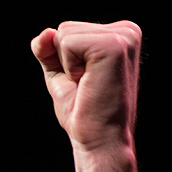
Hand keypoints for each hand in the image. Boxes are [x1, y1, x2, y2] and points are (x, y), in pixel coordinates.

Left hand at [31, 21, 141, 151]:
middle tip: (86, 88)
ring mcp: (124, 35)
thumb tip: (44, 33)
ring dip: (67, 67)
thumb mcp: (61, 76)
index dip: (66, 63)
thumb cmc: (83, 114)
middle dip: (65, 63)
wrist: (99, 142)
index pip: (69, 30)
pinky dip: (69, 68)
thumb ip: (49, 51)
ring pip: (64, 34)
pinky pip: (66, 42)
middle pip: (65, 29)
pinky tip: (89, 83)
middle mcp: (126, 30)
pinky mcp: (114, 44)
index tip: (86, 83)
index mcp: (119, 35)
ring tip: (89, 86)